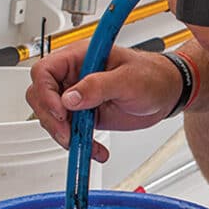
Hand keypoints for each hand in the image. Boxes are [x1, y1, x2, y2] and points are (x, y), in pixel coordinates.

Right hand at [25, 41, 183, 161]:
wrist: (168, 93)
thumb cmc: (153, 75)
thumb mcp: (128, 79)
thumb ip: (98, 86)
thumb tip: (70, 97)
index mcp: (80, 57)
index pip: (44, 70)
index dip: (45, 92)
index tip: (60, 111)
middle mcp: (74, 76)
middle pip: (41, 96)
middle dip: (51, 118)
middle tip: (68, 133)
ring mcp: (79, 96)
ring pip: (52, 117)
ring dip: (64, 135)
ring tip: (84, 144)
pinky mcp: (86, 114)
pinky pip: (71, 131)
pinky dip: (80, 144)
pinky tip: (95, 151)